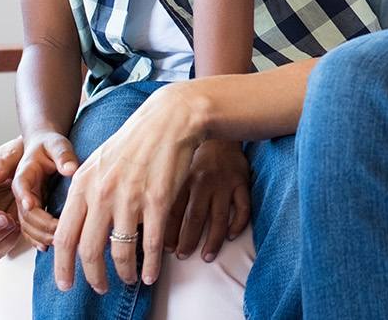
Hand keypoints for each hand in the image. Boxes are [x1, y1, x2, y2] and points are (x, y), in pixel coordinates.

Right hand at [13, 129, 79, 250]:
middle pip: (24, 213)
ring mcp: (25, 204)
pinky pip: (29, 230)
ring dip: (40, 236)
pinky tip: (49, 247)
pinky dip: (37, 239)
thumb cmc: (50, 145)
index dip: (25, 198)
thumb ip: (63, 155)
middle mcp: (21, 192)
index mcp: (24, 173)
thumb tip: (71, 169)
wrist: (44, 148)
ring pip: (26, 226)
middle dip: (40, 225)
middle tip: (59, 231)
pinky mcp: (31, 212)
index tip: (32, 206)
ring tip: (59, 242)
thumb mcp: (57, 144)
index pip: (21, 187)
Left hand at [53, 82, 206, 291]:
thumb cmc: (131, 143)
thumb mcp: (95, 164)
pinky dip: (151, 266)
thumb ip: (82, 194)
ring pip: (120, 252)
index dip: (63, 266)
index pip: (64, 236)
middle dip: (93, 277)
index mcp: (82, 185)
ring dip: (123, 273)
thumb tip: (72, 227)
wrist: (167, 120)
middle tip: (99, 287)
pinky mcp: (157, 201)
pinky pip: (151, 244)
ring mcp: (130, 198)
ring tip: (126, 279)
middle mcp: (102, 194)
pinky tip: (151, 275)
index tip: (65, 283)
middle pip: (89, 251)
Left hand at [162, 139, 250, 261]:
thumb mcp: (175, 165)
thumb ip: (163, 187)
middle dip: (187, 241)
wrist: (219, 132)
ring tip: (207, 256)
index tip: (164, 249)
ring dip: (212, 240)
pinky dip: (239, 223)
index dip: (168, 233)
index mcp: (184, 179)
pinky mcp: (242, 182)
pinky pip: (243, 207)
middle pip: (195, 218)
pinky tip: (232, 236)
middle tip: (182, 256)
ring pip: (219, 217)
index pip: (173, 212)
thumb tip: (144, 215)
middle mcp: (204, 182)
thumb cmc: (193, 153)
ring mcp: (224, 183)